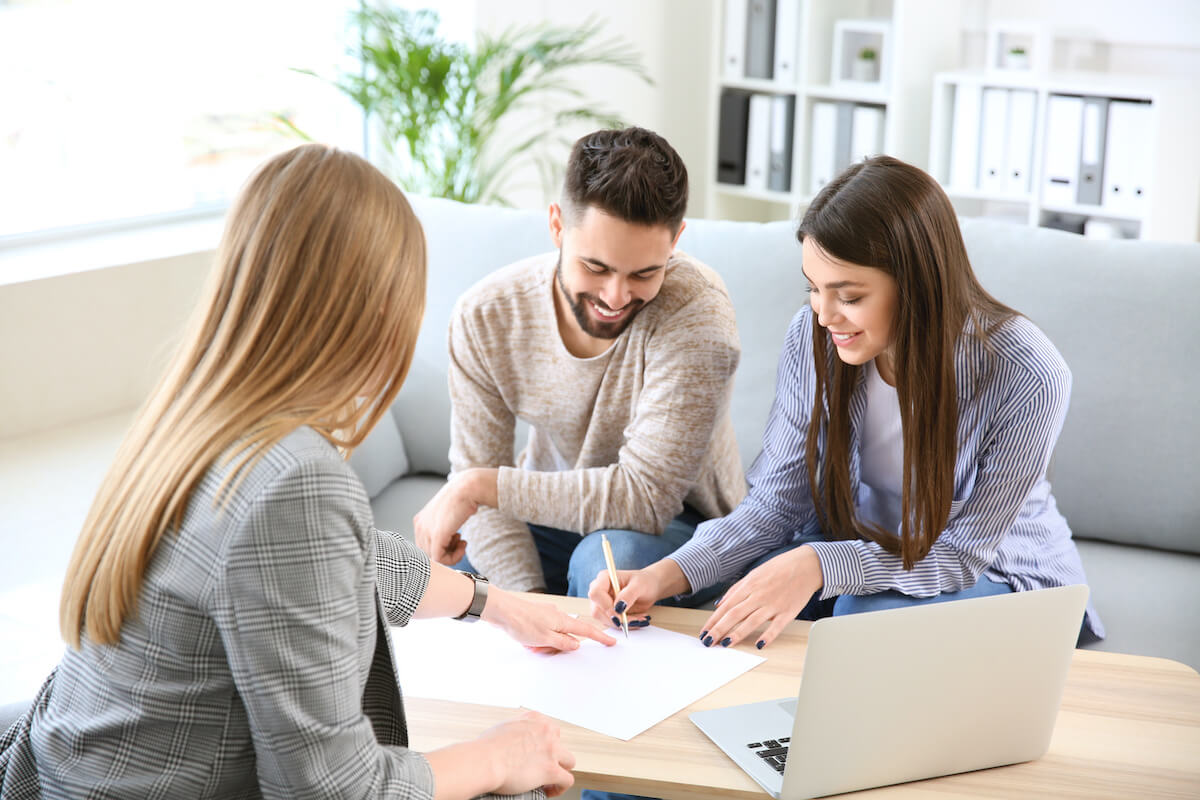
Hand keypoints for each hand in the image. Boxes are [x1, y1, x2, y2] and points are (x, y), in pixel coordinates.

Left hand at [414, 470, 491, 563]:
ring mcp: (426, 531)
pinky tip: (463, 545)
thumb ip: (442, 528)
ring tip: (462, 542)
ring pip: (435, 558)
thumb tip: (449, 542)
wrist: (467, 489)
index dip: (442, 546)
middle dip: (446, 551)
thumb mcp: (447, 515)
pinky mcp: (436, 536)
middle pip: (429, 553)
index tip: (456, 539)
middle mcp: (419, 526)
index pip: (425, 546)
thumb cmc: (461, 498)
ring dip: (452, 555)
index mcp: (420, 521)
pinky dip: (454, 558)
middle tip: (460, 542)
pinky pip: (441, 559)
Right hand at [477, 711, 575, 796]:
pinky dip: (560, 787)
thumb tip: (511, 740)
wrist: (485, 760)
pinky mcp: (551, 770)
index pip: (548, 729)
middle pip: (560, 743)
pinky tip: (548, 791)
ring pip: (569, 761)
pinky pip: (567, 780)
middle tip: (540, 766)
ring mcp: (551, 750)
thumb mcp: (503, 726)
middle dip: (553, 755)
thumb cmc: (486, 747)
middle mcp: (545, 731)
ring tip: (548, 780)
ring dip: (560, 770)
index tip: (536, 754)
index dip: (544, 744)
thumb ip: (515, 729)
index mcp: (533, 719)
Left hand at [485, 589, 615, 653]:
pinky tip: (525, 641)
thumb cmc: (521, 622)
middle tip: (540, 649)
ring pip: (551, 637)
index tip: (611, 642)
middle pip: (565, 636)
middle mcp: (556, 616)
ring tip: (529, 644)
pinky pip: (541, 634)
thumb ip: (563, 643)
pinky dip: (535, 641)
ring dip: (542, 645)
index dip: (600, 637)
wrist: (500, 610)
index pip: (586, 630)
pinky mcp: (535, 618)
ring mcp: (545, 616)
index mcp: (562, 620)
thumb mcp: (545, 638)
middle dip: (555, 647)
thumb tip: (577, 644)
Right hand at [586, 558, 687, 628]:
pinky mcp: (608, 613)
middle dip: (616, 618)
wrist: (650, 587)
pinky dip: (625, 625)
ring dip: (622, 623)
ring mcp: (602, 603)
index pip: (596, 593)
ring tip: (639, 619)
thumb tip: (618, 608)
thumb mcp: (639, 585)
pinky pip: (612, 623)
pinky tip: (637, 619)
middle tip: (635, 620)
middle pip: (597, 610)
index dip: (605, 606)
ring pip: (603, 619)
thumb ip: (628, 595)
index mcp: (604, 578)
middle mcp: (600, 590)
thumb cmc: (644, 581)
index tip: (620, 613)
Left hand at [699, 545, 821, 649]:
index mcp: (749, 585)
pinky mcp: (788, 612)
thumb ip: (736, 589)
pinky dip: (768, 636)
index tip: (704, 632)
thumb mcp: (754, 573)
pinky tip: (759, 644)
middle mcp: (759, 595)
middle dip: (719, 629)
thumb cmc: (780, 568)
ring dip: (737, 634)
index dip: (713, 620)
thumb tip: (719, 604)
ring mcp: (773, 604)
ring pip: (751, 621)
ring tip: (725, 644)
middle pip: (735, 614)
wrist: (807, 565)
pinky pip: (776, 626)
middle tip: (708, 642)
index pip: (726, 606)